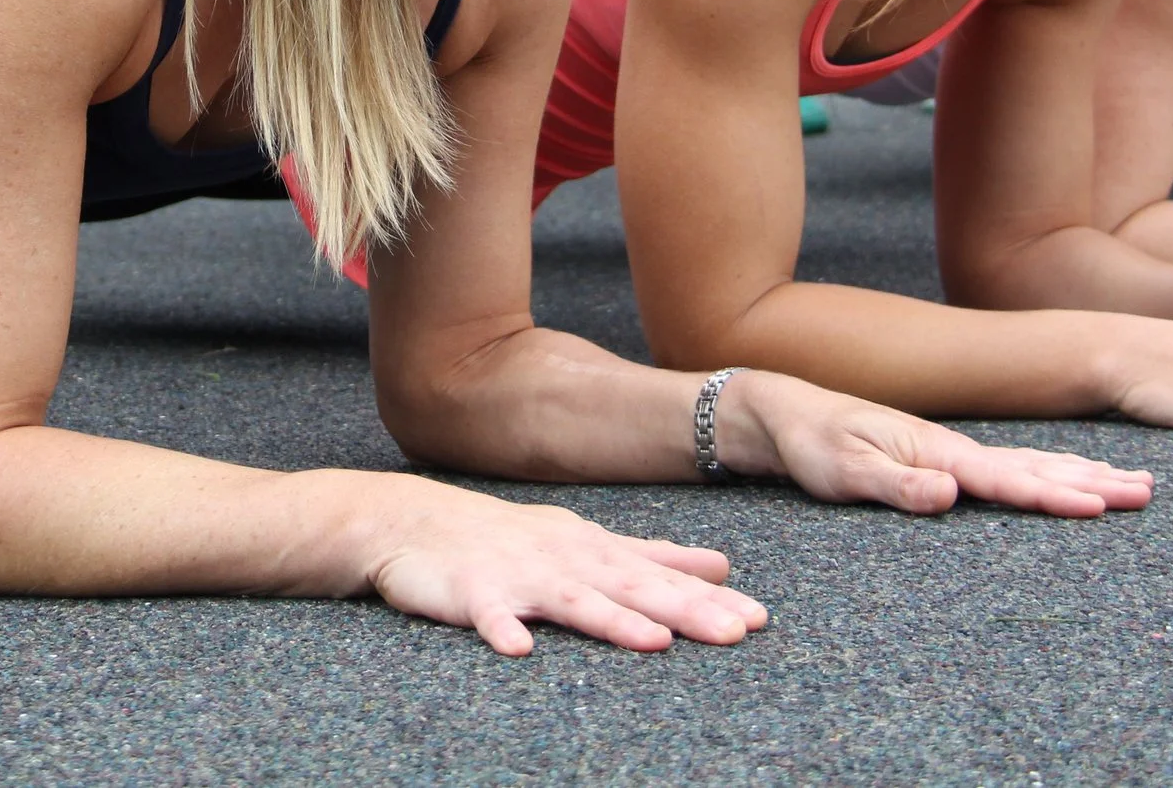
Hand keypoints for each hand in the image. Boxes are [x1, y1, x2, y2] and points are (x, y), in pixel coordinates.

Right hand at [358, 477, 768, 656]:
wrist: (413, 521)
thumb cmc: (507, 538)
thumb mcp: (585, 540)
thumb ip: (652, 556)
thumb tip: (721, 566)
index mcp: (593, 550)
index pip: (660, 575)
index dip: (709, 598)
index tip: (759, 619)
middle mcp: (564, 558)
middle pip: (630, 588)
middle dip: (683, 610)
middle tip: (735, 632)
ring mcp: (518, 574)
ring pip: (571, 601)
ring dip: (611, 620)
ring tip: (654, 642)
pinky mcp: (471, 593)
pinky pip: (487, 615)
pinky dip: (501, 629)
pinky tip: (518, 651)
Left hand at [710, 369, 1154, 517]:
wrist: (784, 412)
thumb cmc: (811, 443)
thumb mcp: (843, 471)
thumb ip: (896, 485)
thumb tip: (949, 494)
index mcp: (938, 451)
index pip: (1006, 478)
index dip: (1053, 495)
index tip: (1102, 506)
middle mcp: (954, 450)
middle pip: (1037, 466)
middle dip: (1094, 481)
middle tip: (1150, 493)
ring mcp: (953, 453)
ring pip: (1033, 463)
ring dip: (1084, 474)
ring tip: (1134, 483)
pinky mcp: (944, 460)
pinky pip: (1015, 468)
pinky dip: (1054, 472)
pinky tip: (1074, 478)